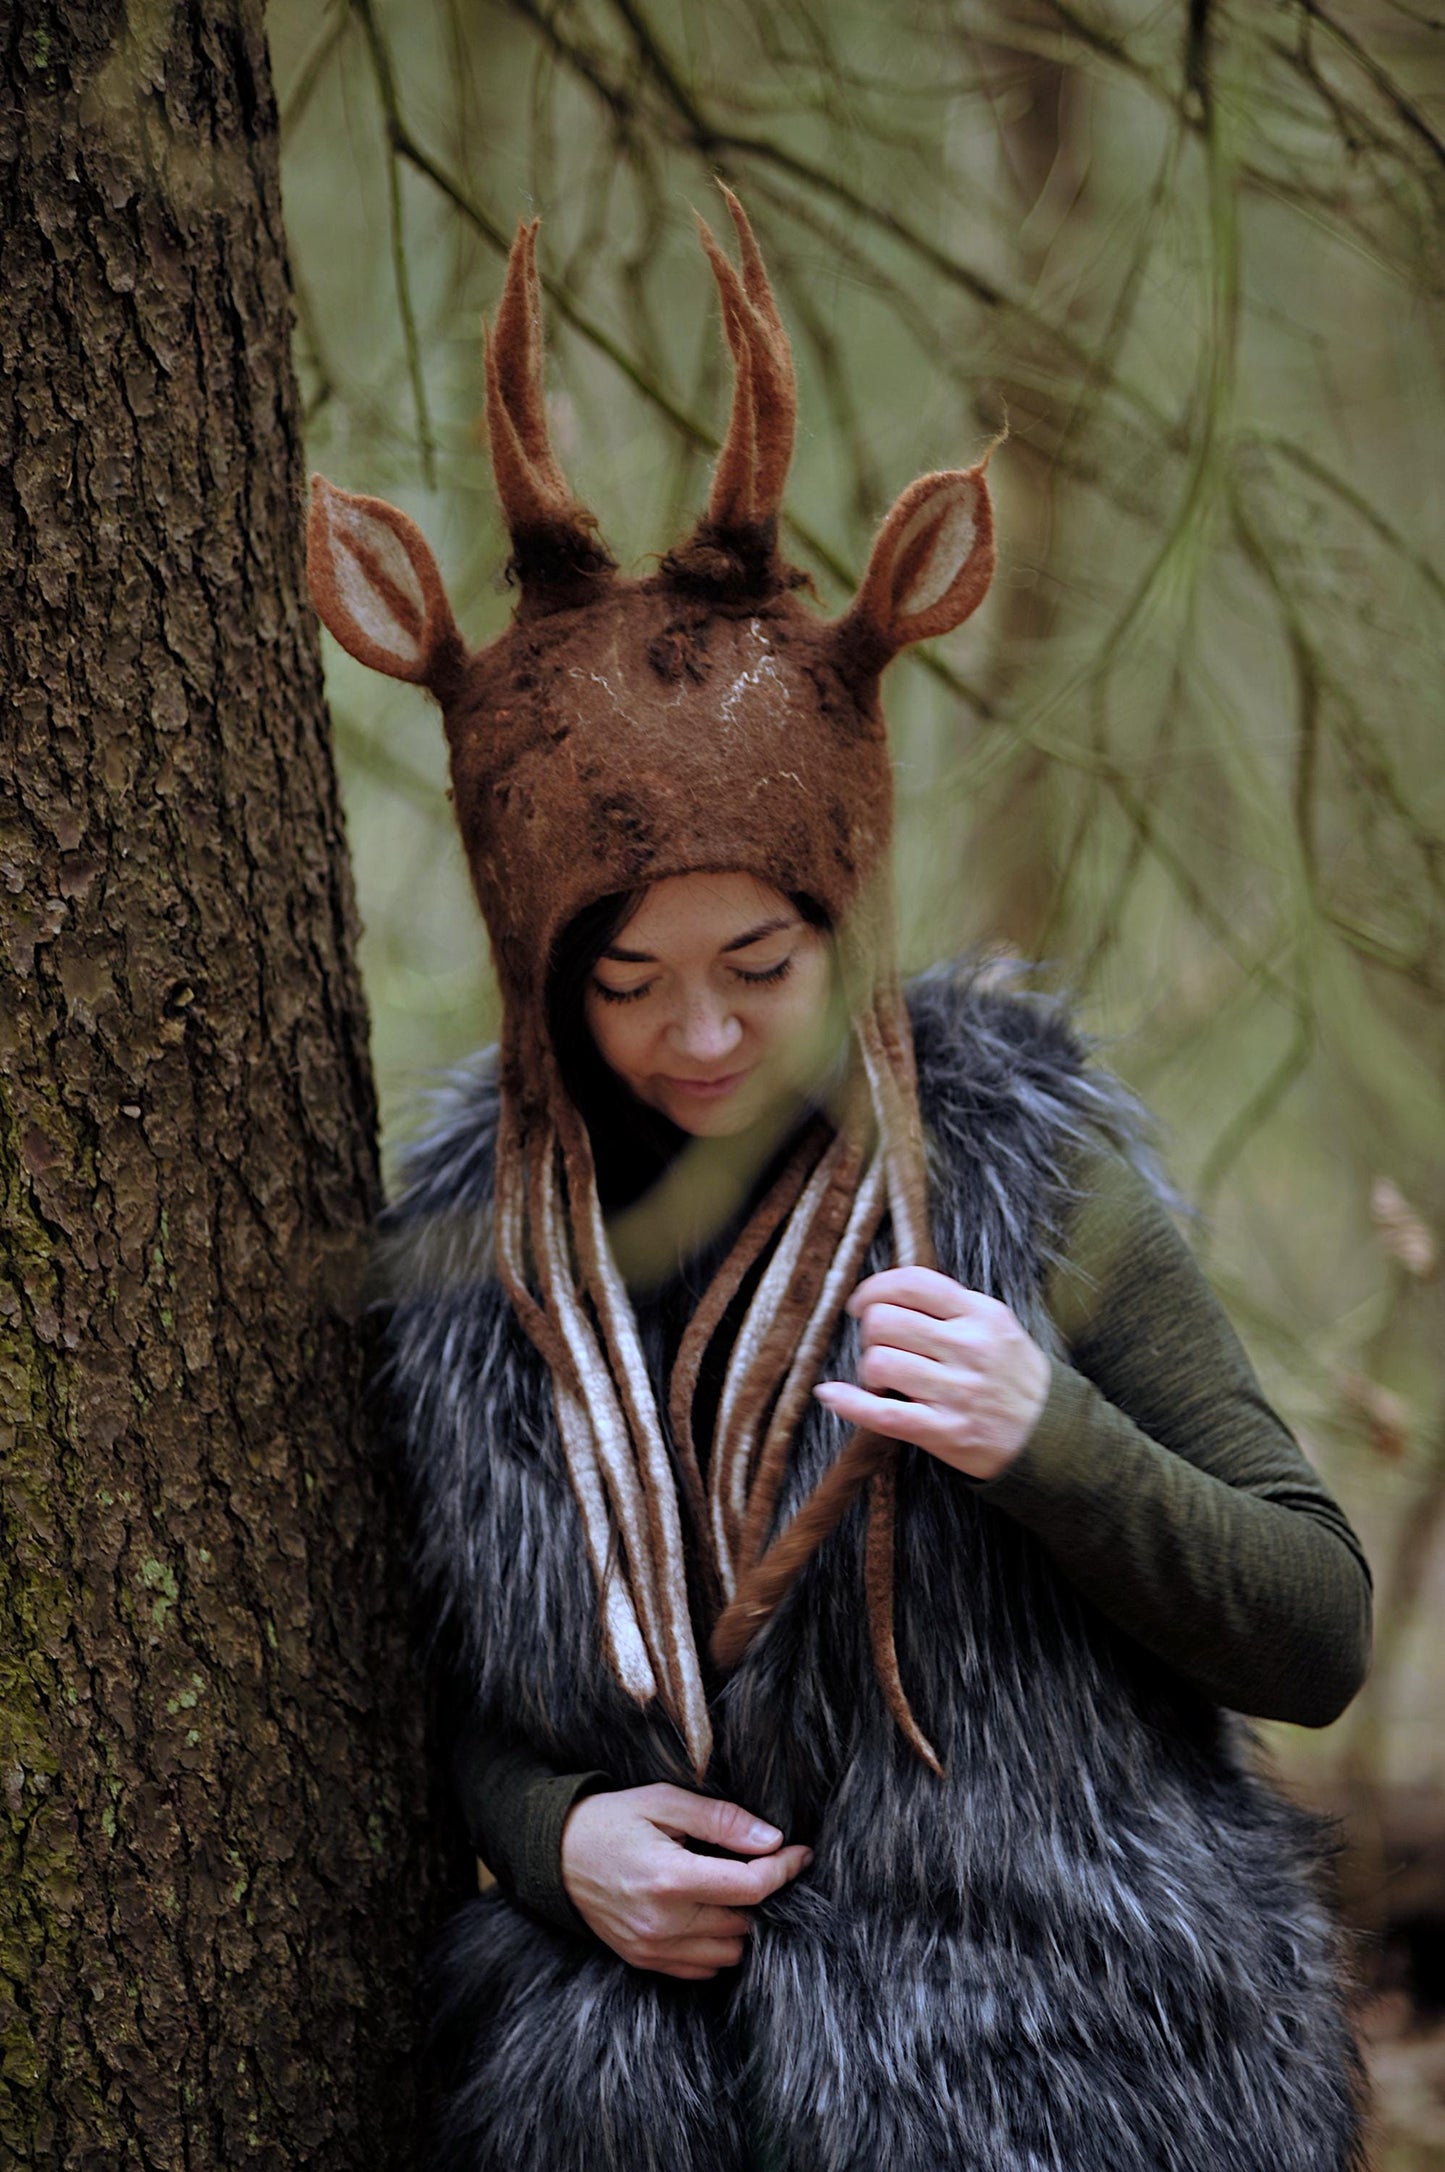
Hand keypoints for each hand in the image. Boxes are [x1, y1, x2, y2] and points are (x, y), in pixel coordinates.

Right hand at [560, 1783, 812, 1979]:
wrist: (553, 1855)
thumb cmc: (610, 1820)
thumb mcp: (663, 1802)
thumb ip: (720, 1819)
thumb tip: (771, 1838)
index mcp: (670, 1879)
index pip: (750, 1886)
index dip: (784, 1869)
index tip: (801, 1852)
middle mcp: (663, 1923)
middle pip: (745, 1922)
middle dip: (762, 1892)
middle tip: (759, 1862)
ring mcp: (652, 1949)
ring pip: (729, 1952)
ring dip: (741, 1922)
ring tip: (731, 1888)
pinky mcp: (644, 1962)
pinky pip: (703, 1970)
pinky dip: (717, 1946)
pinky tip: (708, 1913)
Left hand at [813, 1265, 1049, 1481]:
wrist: (1052, 1439)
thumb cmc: (1014, 1378)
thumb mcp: (998, 1328)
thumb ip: (952, 1307)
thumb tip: (890, 1292)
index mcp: (981, 1315)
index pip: (912, 1282)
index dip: (874, 1288)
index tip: (861, 1304)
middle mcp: (968, 1348)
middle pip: (885, 1321)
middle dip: (870, 1333)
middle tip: (879, 1347)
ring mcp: (956, 1391)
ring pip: (879, 1363)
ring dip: (868, 1369)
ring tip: (881, 1378)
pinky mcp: (944, 1431)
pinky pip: (880, 1413)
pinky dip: (847, 1402)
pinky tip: (831, 1394)